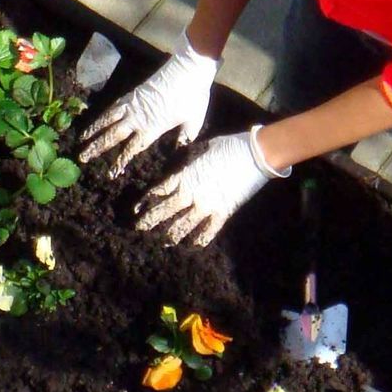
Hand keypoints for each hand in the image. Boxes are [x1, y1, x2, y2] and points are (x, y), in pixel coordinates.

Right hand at [78, 32, 217, 176]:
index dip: (120, 161)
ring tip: (81, 140)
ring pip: (108, 120)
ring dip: (94, 130)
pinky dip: (102, 115)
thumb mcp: (194, 120)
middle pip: (113, 135)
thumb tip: (180, 147)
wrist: (189, 67)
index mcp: (153, 127)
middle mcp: (138, 117)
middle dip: (97, 148)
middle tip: (82, 157)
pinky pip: (113, 107)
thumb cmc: (194, 95)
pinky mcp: (133, 93)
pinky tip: (97, 120)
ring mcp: (133, 104)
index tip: (111, 173)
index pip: (132, 148)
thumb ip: (186, 136)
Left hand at [135, 127, 286, 246]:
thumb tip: (179, 167)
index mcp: (184, 176)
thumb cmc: (228, 145)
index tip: (136, 209)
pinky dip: (200, 239)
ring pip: (183, 225)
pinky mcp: (223, 213)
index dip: (146, 201)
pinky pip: (208, 231)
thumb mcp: (201, 149)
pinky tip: (193, 246)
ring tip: (163, 241)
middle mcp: (191, 193)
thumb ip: (188, 161)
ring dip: (171, 234)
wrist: (254, 154)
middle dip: (150, 221)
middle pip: (165, 210)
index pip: (159, 190)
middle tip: (139, 229)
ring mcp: (207, 205)